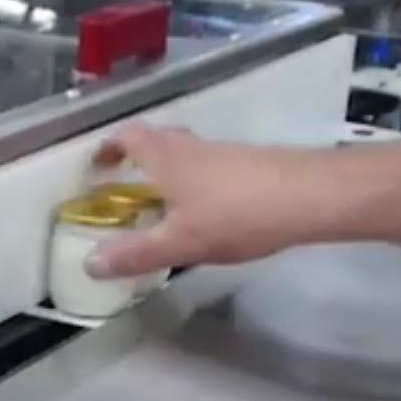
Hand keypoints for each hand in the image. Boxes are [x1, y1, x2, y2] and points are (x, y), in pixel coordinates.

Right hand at [84, 125, 335, 277]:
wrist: (310, 197)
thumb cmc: (236, 214)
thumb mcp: (180, 243)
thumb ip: (135, 254)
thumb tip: (90, 264)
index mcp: (166, 158)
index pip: (128, 137)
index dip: (109, 147)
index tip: (97, 165)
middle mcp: (192, 147)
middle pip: (158, 141)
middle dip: (138, 160)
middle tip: (127, 186)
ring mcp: (224, 153)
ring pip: (187, 156)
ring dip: (170, 174)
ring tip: (165, 209)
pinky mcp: (251, 165)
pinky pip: (212, 169)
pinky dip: (199, 185)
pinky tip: (209, 215)